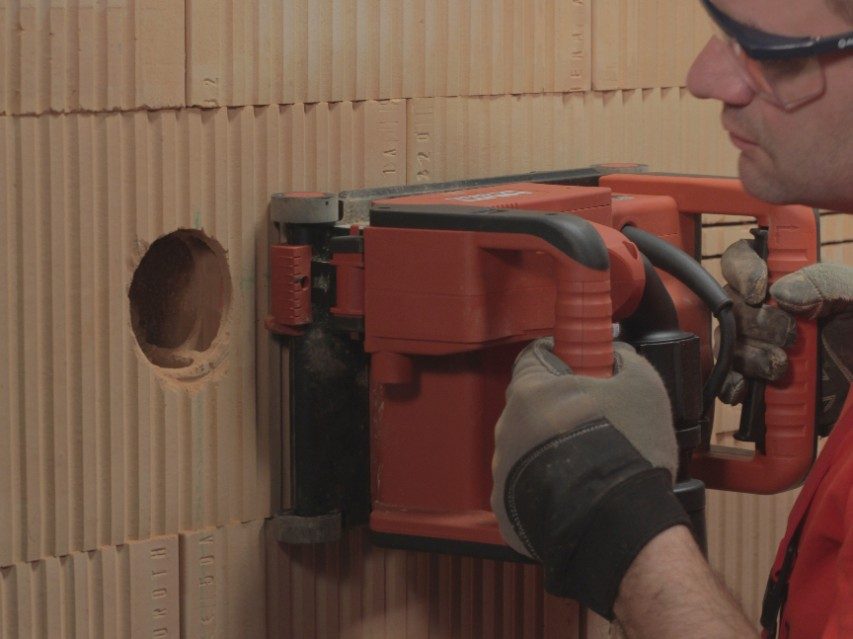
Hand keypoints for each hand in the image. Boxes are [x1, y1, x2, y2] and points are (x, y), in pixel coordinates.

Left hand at [491, 339, 688, 618]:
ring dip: (549, 447)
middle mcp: (506, 427)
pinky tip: (575, 490)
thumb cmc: (626, 450)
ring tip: (588, 462)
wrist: (615, 525)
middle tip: (594, 419)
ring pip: (526, 445)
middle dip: (557, 407)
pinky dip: (545, 484)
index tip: (582, 368)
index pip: (534, 357)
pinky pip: (524, 483)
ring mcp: (502, 468)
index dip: (561, 358)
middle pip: (530, 404)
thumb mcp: (643, 385)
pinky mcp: (505, 505)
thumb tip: (615, 355)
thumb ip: (623, 359)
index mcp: (530, 391)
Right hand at [720, 239, 852, 430]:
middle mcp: (766, 307)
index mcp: (789, 277)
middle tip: (788, 336)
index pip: (744, 257)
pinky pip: (727, 376)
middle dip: (754, 322)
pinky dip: (730, 383)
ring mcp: (757, 343)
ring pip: (726, 341)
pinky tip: (745, 387)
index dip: (742, 270)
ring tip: (779, 366)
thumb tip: (781, 292)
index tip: (759, 293)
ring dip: (749, 355)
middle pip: (730, 303)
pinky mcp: (755, 376)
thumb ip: (826, 282)